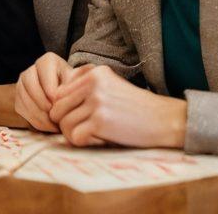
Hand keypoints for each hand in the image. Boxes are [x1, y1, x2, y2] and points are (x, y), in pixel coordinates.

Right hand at [14, 52, 73, 132]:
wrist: (61, 97)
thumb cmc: (72, 87)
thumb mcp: (77, 80)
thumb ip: (79, 79)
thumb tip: (86, 76)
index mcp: (47, 61)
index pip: (44, 74)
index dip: (51, 90)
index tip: (58, 103)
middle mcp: (31, 70)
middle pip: (31, 86)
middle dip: (43, 104)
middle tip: (55, 116)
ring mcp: (22, 84)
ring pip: (25, 100)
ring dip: (39, 115)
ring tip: (54, 124)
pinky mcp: (18, 99)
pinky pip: (23, 111)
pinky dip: (35, 120)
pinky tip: (49, 126)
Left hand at [48, 65, 186, 147]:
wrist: (163, 119)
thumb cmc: (135, 106)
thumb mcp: (111, 85)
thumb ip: (86, 86)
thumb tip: (54, 99)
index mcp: (94, 73)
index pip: (60, 92)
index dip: (63, 109)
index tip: (76, 118)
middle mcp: (93, 84)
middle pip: (57, 108)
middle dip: (64, 123)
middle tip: (80, 130)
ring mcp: (97, 102)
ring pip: (64, 124)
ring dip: (73, 135)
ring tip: (89, 136)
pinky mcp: (101, 121)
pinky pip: (75, 137)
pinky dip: (82, 143)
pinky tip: (95, 140)